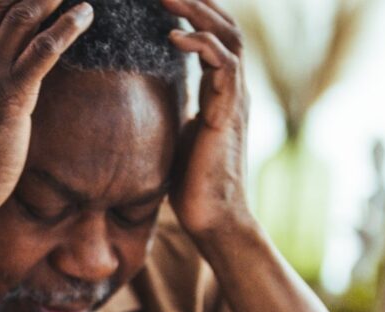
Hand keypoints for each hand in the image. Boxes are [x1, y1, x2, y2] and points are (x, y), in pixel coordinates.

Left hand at [161, 0, 253, 236]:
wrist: (213, 217)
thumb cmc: (193, 184)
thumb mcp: (177, 136)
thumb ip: (173, 111)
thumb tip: (148, 99)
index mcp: (220, 92)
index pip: (214, 38)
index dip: (194, 14)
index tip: (165, 0)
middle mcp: (233, 89)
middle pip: (225, 26)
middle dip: (196, 1)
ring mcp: (235, 99)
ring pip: (228, 37)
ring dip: (198, 12)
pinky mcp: (229, 113)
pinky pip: (224, 65)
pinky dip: (201, 45)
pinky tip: (174, 37)